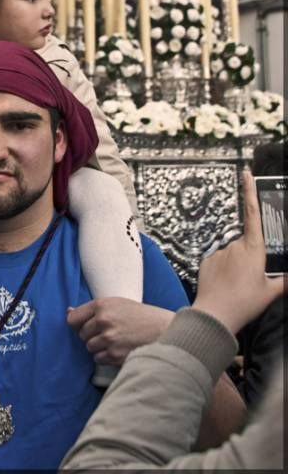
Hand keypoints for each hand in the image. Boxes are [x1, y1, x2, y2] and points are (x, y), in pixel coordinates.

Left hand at [67, 297, 173, 364]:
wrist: (164, 330)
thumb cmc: (140, 316)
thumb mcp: (117, 304)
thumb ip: (93, 309)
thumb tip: (68, 312)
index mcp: (102, 305)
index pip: (73, 318)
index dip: (76, 324)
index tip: (82, 326)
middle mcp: (103, 321)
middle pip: (82, 335)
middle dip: (91, 336)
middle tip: (108, 333)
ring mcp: (108, 339)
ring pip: (90, 348)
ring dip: (99, 347)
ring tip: (115, 341)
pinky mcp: (114, 355)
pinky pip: (99, 359)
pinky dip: (106, 357)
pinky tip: (119, 349)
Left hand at [193, 170, 286, 333]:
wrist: (215, 314)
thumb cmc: (245, 301)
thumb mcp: (270, 292)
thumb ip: (284, 281)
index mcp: (254, 248)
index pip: (253, 214)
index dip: (250, 192)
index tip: (246, 174)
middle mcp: (235, 245)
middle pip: (246, 244)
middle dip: (249, 258)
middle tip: (250, 281)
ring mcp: (219, 251)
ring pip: (232, 255)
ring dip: (236, 266)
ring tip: (237, 287)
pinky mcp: (207, 260)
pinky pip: (219, 262)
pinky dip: (224, 271)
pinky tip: (225, 286)